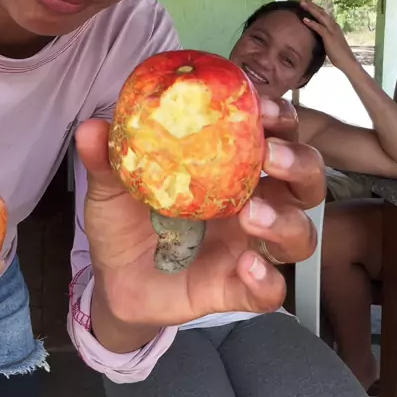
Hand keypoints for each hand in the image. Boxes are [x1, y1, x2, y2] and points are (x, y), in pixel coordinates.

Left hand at [76, 99, 324, 340]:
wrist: (112, 280)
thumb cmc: (124, 221)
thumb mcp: (112, 186)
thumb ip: (107, 159)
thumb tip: (92, 127)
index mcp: (230, 166)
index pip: (274, 132)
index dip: (278, 116)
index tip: (261, 107)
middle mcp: (252, 200)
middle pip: (305, 178)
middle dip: (298, 161)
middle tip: (270, 155)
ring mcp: (248, 245)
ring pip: (300, 232)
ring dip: (285, 219)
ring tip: (251, 214)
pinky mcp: (237, 287)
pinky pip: (271, 290)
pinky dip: (267, 279)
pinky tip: (246, 267)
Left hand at [301, 0, 355, 71]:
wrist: (347, 61)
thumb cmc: (338, 54)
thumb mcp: (330, 42)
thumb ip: (324, 36)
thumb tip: (316, 35)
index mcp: (333, 26)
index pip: (323, 14)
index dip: (315, 8)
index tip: (306, 3)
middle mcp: (333, 25)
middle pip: (321, 12)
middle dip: (311, 5)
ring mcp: (332, 30)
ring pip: (320, 16)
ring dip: (311, 9)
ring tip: (302, 4)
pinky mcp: (329, 37)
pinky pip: (319, 28)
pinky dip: (312, 23)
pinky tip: (304, 19)